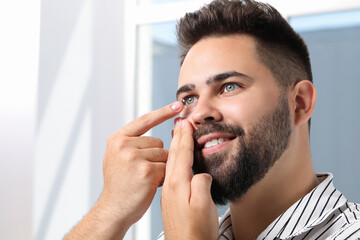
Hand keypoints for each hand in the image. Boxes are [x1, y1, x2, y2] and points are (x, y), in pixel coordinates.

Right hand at [100, 101, 183, 227]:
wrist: (114, 209)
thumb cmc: (120, 184)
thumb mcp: (118, 157)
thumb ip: (133, 143)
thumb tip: (158, 135)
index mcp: (118, 139)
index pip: (145, 120)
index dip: (163, 112)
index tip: (178, 105)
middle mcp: (124, 145)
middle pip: (158, 141)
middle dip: (157, 156)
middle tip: (142, 171)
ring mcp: (134, 157)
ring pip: (164, 154)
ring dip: (161, 166)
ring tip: (145, 178)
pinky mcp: (146, 170)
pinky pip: (166, 167)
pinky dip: (163, 176)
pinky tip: (150, 184)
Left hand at [161, 119, 218, 239]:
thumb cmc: (195, 232)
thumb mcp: (203, 207)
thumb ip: (201, 185)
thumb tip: (201, 173)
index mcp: (179, 184)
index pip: (182, 154)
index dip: (185, 137)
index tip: (185, 122)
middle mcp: (171, 186)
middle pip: (174, 155)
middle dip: (177, 137)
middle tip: (180, 122)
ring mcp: (170, 192)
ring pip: (171, 164)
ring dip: (174, 147)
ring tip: (176, 136)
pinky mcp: (171, 199)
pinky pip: (171, 173)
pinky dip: (174, 162)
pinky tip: (175, 162)